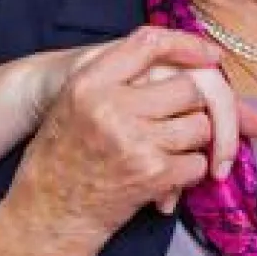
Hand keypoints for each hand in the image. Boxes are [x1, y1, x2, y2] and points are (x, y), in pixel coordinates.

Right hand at [6, 26, 256, 253]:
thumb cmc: (61, 153)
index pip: (148, 43)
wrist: (46, 212)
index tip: (210, 55)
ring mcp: (134, 140)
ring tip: (173, 146)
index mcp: (89, 82)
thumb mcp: (75, 99)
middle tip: (182, 117)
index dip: (186, 44)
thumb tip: (180, 56)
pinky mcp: (151, 174)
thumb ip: (116, 73)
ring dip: (195, 138)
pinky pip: (196, 162)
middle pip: (187, 86)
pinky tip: (170, 173)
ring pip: (199, 125)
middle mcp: (111, 106)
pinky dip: (191, 170)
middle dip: (193, 104)